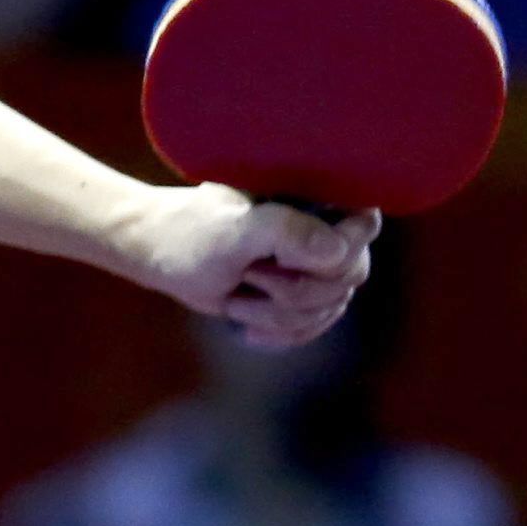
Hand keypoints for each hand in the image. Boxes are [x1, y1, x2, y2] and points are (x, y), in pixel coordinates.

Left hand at [127, 183, 378, 350]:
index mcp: (317, 193)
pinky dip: (280, 332)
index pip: (364, 228)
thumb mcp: (231, 232)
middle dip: (293, 291)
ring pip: (331, 305)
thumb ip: (284, 231)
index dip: (328, 257)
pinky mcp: (304, 289)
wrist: (162, 254)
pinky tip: (247, 329)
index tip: (275, 258)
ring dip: (278, 314)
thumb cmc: (191, 235)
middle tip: (247, 277)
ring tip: (236, 296)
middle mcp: (327, 223)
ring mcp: (318, 259)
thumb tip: (337, 252)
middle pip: (350, 275)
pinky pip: (315, 323)